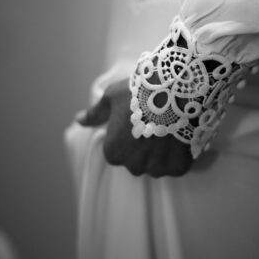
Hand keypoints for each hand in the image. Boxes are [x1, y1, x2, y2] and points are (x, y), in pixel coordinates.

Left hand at [76, 79, 192, 177]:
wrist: (174, 90)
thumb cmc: (139, 92)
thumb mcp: (111, 97)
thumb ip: (96, 113)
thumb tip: (79, 120)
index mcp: (113, 151)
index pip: (117, 152)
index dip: (128, 136)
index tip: (137, 122)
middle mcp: (133, 165)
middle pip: (137, 162)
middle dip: (143, 148)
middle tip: (153, 124)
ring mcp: (157, 168)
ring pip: (157, 166)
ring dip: (160, 154)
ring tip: (168, 130)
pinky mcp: (177, 167)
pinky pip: (175, 166)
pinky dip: (178, 155)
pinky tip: (179, 136)